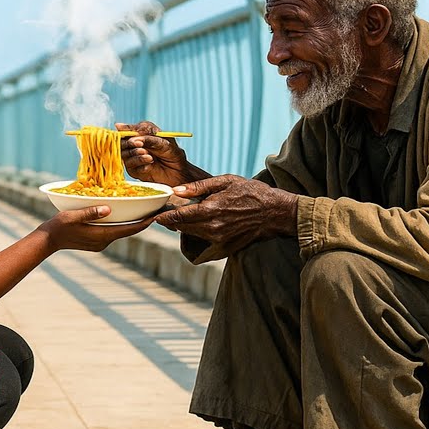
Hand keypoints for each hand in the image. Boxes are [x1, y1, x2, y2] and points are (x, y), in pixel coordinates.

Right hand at [38, 205, 152, 251]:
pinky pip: (113, 232)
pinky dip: (121, 224)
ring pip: (121, 231)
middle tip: (155, 211)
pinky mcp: (96, 241)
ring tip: (144, 212)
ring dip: (132, 223)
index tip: (156, 216)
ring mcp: (100, 243)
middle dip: (142, 222)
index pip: (129, 229)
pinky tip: (124, 216)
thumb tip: (108, 208)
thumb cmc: (59, 226)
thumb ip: (90, 212)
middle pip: (128, 231)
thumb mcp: (73, 216)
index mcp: (101, 235)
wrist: (48, 240)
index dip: (144, 223)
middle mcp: (104, 241)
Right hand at [117, 121, 189, 185]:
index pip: (126, 130)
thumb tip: (125, 130)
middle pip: (121, 143)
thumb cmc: (172, 153)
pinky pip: (130, 167)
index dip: (126, 132)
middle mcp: (134, 145)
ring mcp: (133, 158)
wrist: (180, 172)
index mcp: (140, 134)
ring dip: (136, 155)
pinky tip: (150, 166)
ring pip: (124, 155)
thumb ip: (146, 136)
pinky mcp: (134, 170)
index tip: (134, 136)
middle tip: (141, 146)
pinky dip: (140, 165)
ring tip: (150, 157)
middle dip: (130, 144)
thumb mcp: (163, 141)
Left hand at [154, 174, 296, 252]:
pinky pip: (203, 240)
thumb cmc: (252, 192)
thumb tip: (177, 190)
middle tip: (160, 212)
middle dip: (169, 220)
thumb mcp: (226, 181)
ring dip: (181, 226)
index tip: (153, 214)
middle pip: (181, 227)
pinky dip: (195, 232)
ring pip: (191, 234)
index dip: (163, 216)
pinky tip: (194, 224)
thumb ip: (199, 187)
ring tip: (175, 216)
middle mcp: (212, 228)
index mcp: (210, 210)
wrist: (276, 213)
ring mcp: (218, 239)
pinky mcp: (224, 246)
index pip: (178, 217)